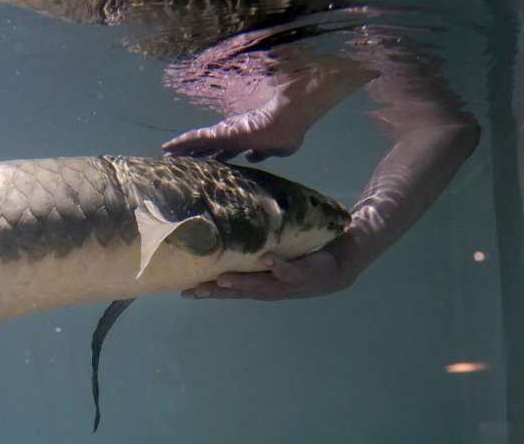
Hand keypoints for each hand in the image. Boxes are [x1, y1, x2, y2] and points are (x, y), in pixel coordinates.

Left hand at [162, 101, 306, 162]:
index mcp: (245, 140)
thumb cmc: (288, 131)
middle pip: (207, 147)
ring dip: (182, 149)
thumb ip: (262, 154)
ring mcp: (225, 133)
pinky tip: (169, 147)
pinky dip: (182, 142)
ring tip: (166, 154)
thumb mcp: (278, 150)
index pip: (225, 151)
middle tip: (177, 159)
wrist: (289, 118)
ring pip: (197, 142)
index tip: (205, 162)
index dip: (213, 157)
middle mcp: (232, 136)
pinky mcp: (220, 132)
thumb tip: (250, 157)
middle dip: (193, 154)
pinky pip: (196, 138)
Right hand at [181, 251, 354, 300]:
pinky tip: (268, 260)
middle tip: (194, 290)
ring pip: (259, 284)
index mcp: (258, 285)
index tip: (184, 291)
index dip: (206, 292)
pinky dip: (279, 266)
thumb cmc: (300, 258)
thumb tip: (228, 232)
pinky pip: (290, 269)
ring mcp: (285, 282)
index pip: (227, 290)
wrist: (339, 265)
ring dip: (242, 282)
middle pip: (238, 291)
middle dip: (216, 292)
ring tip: (223, 279)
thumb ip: (253, 251)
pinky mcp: (304, 273)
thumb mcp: (273, 257)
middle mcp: (268, 288)